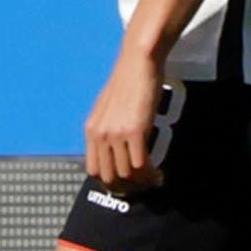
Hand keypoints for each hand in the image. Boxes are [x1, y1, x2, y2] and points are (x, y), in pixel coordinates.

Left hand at [84, 49, 172, 193]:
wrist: (137, 62)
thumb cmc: (128, 81)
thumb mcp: (109, 108)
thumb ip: (108, 128)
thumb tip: (115, 148)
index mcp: (91, 130)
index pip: (93, 171)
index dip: (111, 183)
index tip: (126, 185)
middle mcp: (100, 134)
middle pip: (109, 178)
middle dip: (127, 188)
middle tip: (142, 187)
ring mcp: (116, 134)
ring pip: (126, 174)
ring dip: (142, 183)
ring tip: (154, 180)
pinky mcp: (135, 131)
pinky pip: (140, 164)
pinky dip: (150, 174)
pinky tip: (158, 174)